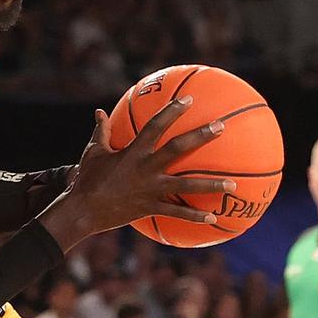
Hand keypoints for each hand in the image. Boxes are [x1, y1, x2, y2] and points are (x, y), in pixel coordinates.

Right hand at [39, 96, 231, 249]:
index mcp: (133, 151)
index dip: (171, 111)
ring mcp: (151, 189)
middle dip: (200, 136)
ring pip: (186, 185)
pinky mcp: (151, 207)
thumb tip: (99, 111)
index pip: (155, 126)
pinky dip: (194, 215)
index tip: (188, 100)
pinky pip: (177, 212)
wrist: (83, 208)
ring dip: (211, 184)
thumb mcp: (93, 151)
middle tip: (221, 126)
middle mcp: (146, 167)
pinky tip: (212, 217)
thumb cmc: (87, 178)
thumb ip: (101, 131)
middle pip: (178, 149)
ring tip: (233, 183)